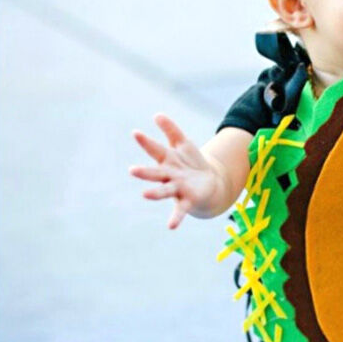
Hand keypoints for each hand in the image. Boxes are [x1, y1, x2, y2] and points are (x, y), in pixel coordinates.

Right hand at [130, 113, 220, 228]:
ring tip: (145, 195)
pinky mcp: (187, 200)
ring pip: (164, 191)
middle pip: (155, 173)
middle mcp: (169, 175)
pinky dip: (175, 218)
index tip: (136, 133)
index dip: (146, 141)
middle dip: (144, 172)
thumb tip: (157, 114)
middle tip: (132, 170)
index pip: (155, 149)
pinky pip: (180, 210)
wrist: (210, 183)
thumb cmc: (191, 163)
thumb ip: (171, 130)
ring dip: (155, 193)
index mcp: (167, 160)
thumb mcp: (183, 144)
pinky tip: (170, 226)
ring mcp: (177, 189)